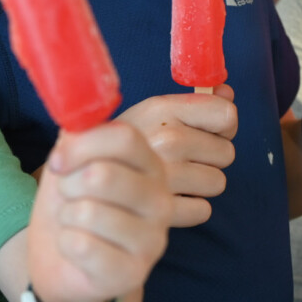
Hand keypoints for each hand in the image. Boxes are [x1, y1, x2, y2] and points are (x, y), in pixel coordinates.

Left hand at [27, 122, 170, 301]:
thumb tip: (76, 119)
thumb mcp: (72, 159)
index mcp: (150, 165)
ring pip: (88, 212)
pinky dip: (66, 244)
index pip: (125, 138)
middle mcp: (160, 201)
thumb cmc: (73, 201)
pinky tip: (78, 249)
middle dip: (68, 185)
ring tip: (76, 223)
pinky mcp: (132, 272)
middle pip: (102, 174)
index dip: (82, 145)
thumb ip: (76, 133)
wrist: (62, 255)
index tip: (58, 161)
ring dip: (67, 216)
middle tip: (70, 196)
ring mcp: (151, 240)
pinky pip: (81, 246)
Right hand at [115, 90, 236, 226]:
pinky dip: (190, 208)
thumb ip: (193, 101)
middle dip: (210, 157)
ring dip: (201, 184)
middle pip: (226, 152)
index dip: (222, 124)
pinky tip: (170, 199)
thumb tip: (227, 91)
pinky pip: (202, 210)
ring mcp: (164, 176)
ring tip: (175, 178)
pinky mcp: (163, 211)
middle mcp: (166, 139)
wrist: (75, 176)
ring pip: (217, 182)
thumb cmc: (122, 142)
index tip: (206, 130)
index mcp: (162, 109)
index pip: (226, 115)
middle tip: (184, 158)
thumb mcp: (152, 113)